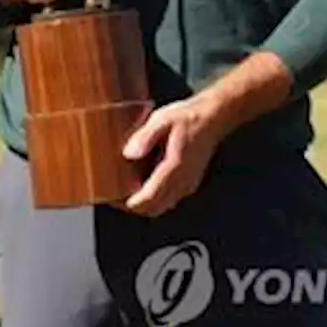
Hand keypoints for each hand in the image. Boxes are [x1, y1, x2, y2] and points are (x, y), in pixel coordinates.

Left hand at [119, 97, 225, 216]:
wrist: (213, 118)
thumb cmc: (189, 117)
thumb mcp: (162, 120)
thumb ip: (145, 137)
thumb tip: (129, 154)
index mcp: (175, 167)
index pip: (149, 198)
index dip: (129, 203)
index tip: (113, 199)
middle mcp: (183, 181)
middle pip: (154, 208)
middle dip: (133, 206)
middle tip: (115, 196)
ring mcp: (188, 184)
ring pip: (162, 206)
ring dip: (144, 204)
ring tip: (127, 190)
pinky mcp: (189, 182)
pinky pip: (169, 199)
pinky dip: (154, 198)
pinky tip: (144, 183)